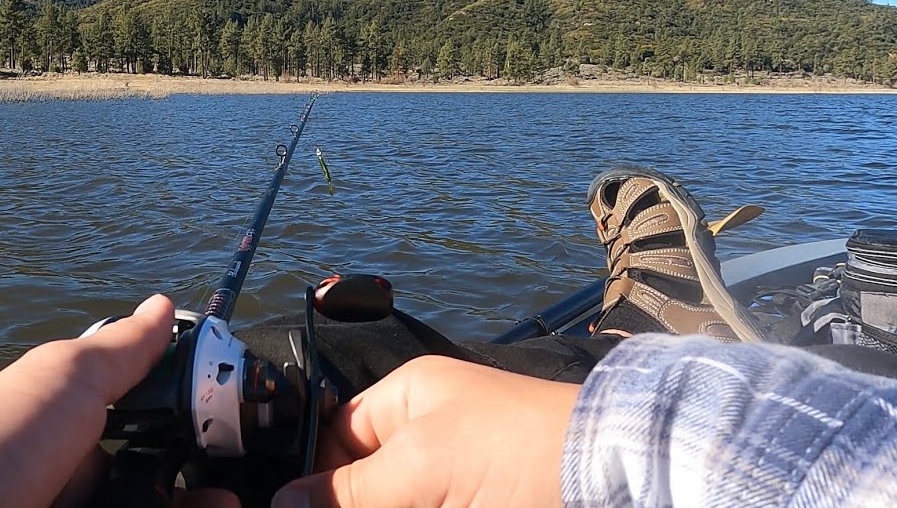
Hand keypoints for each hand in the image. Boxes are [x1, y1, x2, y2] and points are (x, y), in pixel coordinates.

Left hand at [0, 294, 237, 507]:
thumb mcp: (63, 380)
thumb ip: (121, 350)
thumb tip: (165, 304)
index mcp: (84, 437)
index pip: (164, 439)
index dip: (209, 441)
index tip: (249, 442)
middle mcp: (87, 486)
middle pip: (165, 490)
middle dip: (209, 493)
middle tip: (249, 496)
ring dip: (198, 506)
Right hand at [272, 355, 581, 507]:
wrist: (616, 477)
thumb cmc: (516, 452)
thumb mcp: (423, 468)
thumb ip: (349, 490)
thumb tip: (280, 502)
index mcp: (408, 400)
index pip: (336, 435)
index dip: (314, 476)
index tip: (293, 507)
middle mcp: (428, 435)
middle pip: (364, 479)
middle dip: (346, 499)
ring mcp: (454, 476)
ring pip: (396, 495)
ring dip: (382, 500)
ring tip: (421, 500)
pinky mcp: (476, 499)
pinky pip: (426, 502)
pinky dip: (412, 504)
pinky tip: (426, 505)